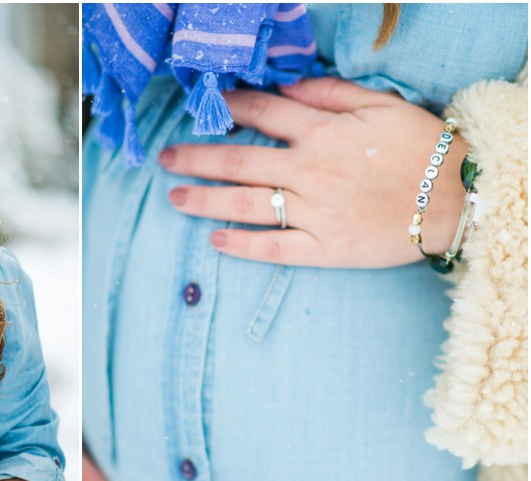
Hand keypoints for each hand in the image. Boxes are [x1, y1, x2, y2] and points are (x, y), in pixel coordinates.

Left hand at [160, 77, 468, 267]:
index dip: (227, 110)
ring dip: (204, 201)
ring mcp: (313, 212)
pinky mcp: (324, 248)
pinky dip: (241, 246)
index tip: (205, 110)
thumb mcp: (379, 105)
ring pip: (245, 205)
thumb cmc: (421, 148)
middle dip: (196, 158)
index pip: (261, 114)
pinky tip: (215, 242)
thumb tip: (285, 90)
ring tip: (175, 198)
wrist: (457, 200)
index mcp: (321, 133)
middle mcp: (309, 171)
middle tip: (165, 159)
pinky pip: (273, 248)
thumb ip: (329, 94)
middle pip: (238, 162)